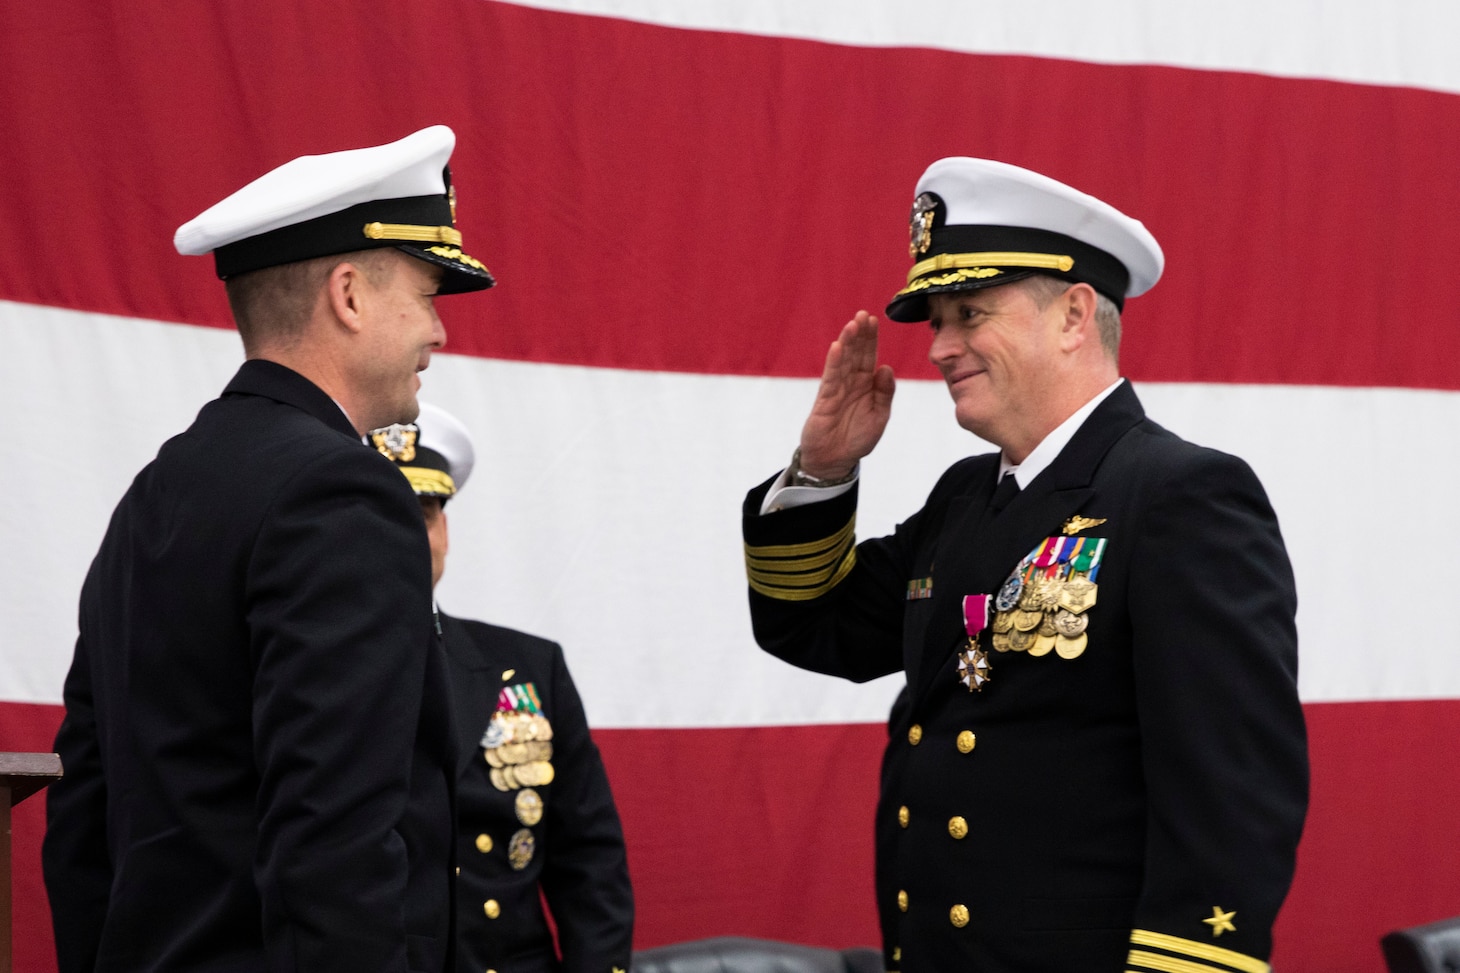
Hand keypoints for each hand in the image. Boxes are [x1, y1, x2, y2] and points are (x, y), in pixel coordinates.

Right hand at [798, 311, 894, 478]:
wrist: (835, 460)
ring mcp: (837, 390)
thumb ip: (884, 394)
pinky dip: (834, 362)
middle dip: (860, 335)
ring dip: (847, 343)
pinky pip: (830, 378)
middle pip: (855, 354)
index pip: (869, 357)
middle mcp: (851, 383)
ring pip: (843, 362)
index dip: (871, 340)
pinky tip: (838, 347)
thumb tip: (886, 368)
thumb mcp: (879, 417)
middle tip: (863, 314)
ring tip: (852, 325)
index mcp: (866, 385)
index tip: (874, 320)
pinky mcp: (825, 400)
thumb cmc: (857, 439)